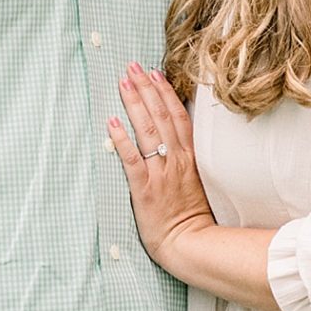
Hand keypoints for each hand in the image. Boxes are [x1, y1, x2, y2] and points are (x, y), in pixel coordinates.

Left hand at [108, 64, 216, 276]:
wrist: (191, 243)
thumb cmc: (195, 218)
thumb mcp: (199, 183)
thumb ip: (189, 161)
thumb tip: (177, 143)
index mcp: (190, 157)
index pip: (178, 116)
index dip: (165, 92)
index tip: (155, 73)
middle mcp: (176, 159)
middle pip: (161, 115)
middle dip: (145, 88)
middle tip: (132, 67)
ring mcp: (160, 172)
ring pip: (147, 130)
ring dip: (134, 103)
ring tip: (123, 82)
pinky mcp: (144, 187)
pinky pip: (131, 158)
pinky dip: (121, 138)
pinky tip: (111, 121)